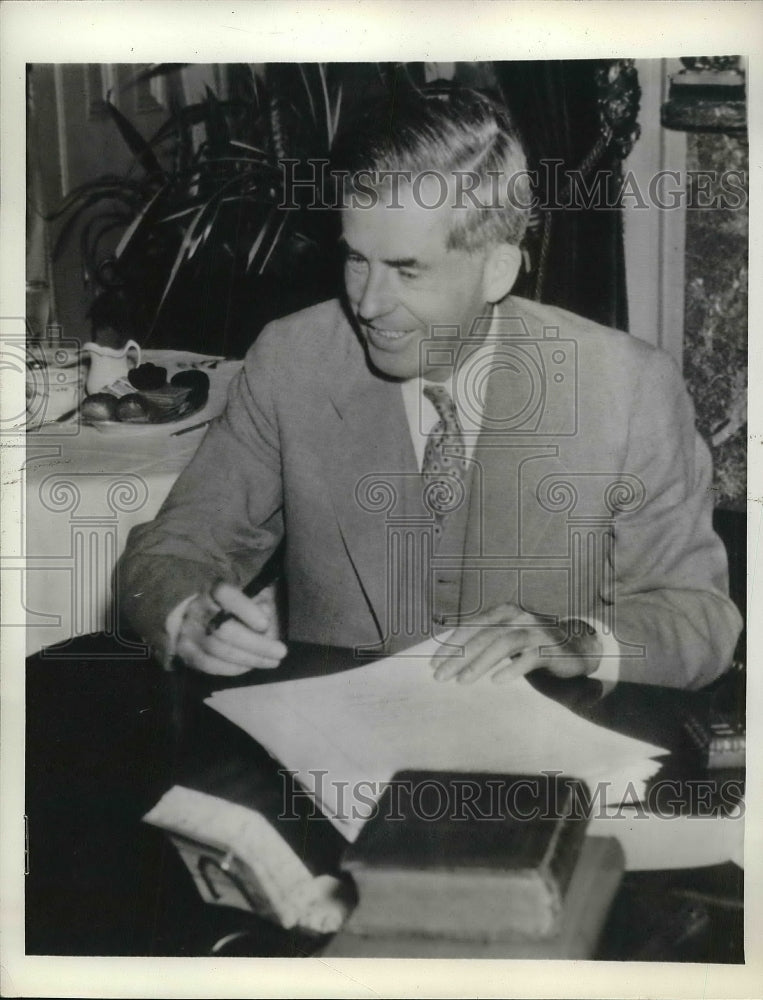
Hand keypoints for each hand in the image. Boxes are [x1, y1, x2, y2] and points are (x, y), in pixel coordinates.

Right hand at [176, 581, 286, 675]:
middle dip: (256, 644)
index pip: (225, 593)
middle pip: (224, 629)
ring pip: (217, 649)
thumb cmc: (233, 605)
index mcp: (213, 588)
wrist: (198, 617)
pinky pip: (207, 664)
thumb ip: (260, 602)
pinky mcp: (184, 650)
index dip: (244, 609)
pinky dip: (230, 669)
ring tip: (271, 661)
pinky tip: (248, 667)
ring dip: (248, 659)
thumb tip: (264, 616)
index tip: (265, 625)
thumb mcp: (250, 595)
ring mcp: (188, 630)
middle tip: (281, 652)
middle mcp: (197, 607)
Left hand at [431, 603, 601, 684]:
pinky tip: (496, 681)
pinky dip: (512, 669)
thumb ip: (483, 640)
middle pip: (483, 636)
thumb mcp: (506, 637)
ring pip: (503, 644)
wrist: (575, 649)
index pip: (471, 626)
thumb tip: (447, 656)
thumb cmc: (532, 645)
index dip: (451, 644)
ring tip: (462, 682)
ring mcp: (536, 631)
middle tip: (440, 676)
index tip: (433, 663)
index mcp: (504, 611)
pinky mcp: (551, 649)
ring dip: (479, 664)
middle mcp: (519, 616)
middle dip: (458, 658)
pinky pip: (529, 658)